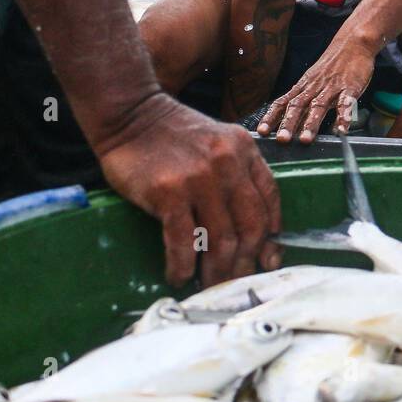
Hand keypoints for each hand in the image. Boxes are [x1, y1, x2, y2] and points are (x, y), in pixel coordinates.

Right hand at [96, 93, 280, 287]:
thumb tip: (250, 229)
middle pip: (250, 227)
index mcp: (245, 151)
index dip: (271, 236)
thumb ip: (237, 174)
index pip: (270, 200)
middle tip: (237, 284)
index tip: (267, 260)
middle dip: (246, 263)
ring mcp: (200, 178)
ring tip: (210, 288)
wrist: (129, 114)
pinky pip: (183, 242)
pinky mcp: (169, 192)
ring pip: (221, 240)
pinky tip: (178, 278)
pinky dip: (182, 266)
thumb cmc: (172, 134)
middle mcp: (228, 164)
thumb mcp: (218, 141)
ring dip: (217, 272)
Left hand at [257, 39, 374, 143]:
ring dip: (311, 123)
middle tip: (281, 140)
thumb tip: (294, 125)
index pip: (283, 102)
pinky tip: (341, 131)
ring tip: (305, 140)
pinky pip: (346, 103)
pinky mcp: (350, 87)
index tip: (262, 132)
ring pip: (318, 105)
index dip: (271, 117)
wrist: (353, 43)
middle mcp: (314, 87)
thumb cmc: (332, 66)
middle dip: (288, 123)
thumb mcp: (314, 81)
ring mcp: (332, 87)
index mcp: (304, 86)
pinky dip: (344, 117)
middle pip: (298, 105)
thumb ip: (305, 101)